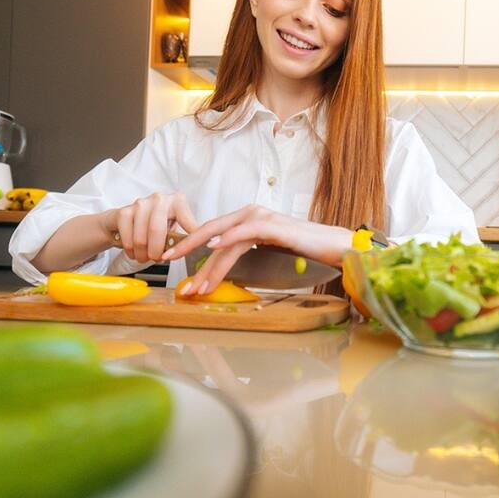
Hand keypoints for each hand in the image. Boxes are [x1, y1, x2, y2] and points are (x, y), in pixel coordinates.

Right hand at [104, 192, 198, 263]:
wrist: (126, 221)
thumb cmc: (154, 227)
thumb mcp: (171, 230)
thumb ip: (180, 238)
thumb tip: (190, 250)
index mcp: (176, 202)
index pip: (186, 218)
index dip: (192, 234)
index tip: (197, 245)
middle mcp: (159, 199)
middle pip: (157, 230)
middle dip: (156, 251)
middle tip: (157, 259)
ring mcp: (140, 204)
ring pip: (141, 238)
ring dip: (143, 255)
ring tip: (145, 257)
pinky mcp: (124, 212)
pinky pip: (128, 240)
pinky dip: (131, 252)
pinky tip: (134, 252)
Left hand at [167, 204, 352, 295]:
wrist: (333, 246)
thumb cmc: (303, 252)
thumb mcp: (267, 254)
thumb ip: (245, 255)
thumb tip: (220, 271)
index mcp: (247, 219)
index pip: (212, 233)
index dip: (190, 247)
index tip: (172, 261)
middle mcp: (251, 214)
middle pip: (210, 232)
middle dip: (187, 248)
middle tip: (166, 262)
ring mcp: (262, 218)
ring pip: (225, 238)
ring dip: (208, 262)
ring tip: (196, 283)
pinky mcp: (274, 226)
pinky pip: (246, 232)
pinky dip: (228, 239)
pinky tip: (214, 248)